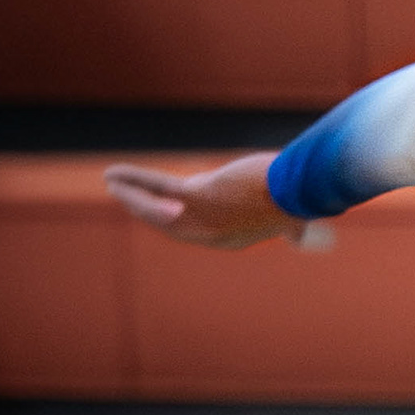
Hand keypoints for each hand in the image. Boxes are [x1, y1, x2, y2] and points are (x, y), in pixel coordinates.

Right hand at [106, 152, 289, 251]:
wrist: (302, 187)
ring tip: (112, 183)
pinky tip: (113, 173)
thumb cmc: (298, 198)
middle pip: (166, 224)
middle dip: (142, 209)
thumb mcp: (293, 220)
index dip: (168, 220)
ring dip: (129, 196)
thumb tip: (300, 234)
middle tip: (124, 196)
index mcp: (230, 240)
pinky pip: (158, 188)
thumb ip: (292, 231)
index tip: (155, 206)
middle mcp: (212, 235)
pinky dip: (134, 180)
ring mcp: (204, 218)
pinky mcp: (199, 196)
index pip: (191, 231)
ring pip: (155, 208)